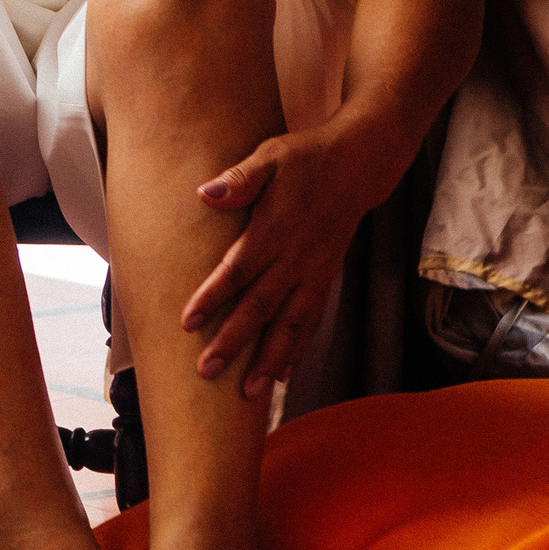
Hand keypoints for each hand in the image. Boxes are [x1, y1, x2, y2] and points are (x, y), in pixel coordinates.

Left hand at [184, 127, 387, 397]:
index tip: (188, 324)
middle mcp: (296, 257)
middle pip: (261, 307)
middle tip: (206, 373)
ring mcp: (314, 271)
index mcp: (276, 229)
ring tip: (249, 393)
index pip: (238, 270)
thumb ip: (240, 178)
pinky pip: (311, 320)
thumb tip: (205, 194)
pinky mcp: (325, 277)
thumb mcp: (270, 156)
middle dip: (234, 342)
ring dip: (270, 359)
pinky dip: (297, 349)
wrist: (360, 164)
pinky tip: (282, 374)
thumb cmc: (305, 157)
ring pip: (291, 324)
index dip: (214, 297)